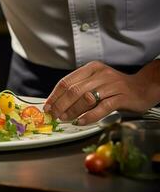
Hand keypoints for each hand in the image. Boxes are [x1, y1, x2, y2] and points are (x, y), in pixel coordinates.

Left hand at [44, 61, 159, 124]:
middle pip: (74, 90)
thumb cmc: (115, 87)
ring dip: (72, 111)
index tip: (47, 106)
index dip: (55, 95)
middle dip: (60, 105)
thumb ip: (79, 88)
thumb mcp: (95, 81)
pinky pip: (102, 107)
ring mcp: (111, 85)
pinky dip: (89, 116)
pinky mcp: (121, 96)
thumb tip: (57, 103)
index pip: (67, 81)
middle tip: (54, 115)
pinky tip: (80, 122)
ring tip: (65, 119)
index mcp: (91, 69)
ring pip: (86, 98)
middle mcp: (100, 74)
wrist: (143, 87)